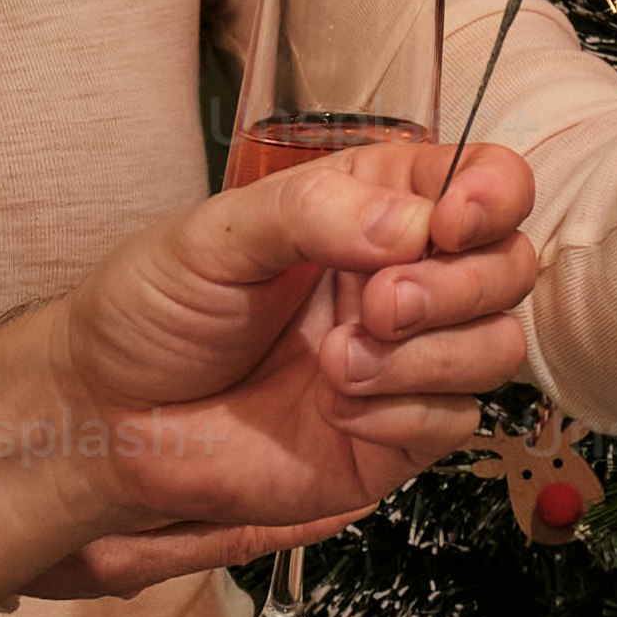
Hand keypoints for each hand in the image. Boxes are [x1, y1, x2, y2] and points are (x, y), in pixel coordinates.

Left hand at [36, 140, 545, 583]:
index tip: (452, 221)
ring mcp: (405, 359)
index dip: (493, 194)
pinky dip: (404, 414)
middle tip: (377, 303)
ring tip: (341, 363)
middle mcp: (401, 278)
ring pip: (498, 347)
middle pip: (508, 267)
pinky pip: (456, 422)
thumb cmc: (150, 314)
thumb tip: (412, 224)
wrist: (107, 423)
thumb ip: (313, 213)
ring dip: (431, 355)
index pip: (480, 182)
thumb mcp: (214, 235)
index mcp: (370, 208)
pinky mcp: (397, 435)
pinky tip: (339, 409)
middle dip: (458, 286)